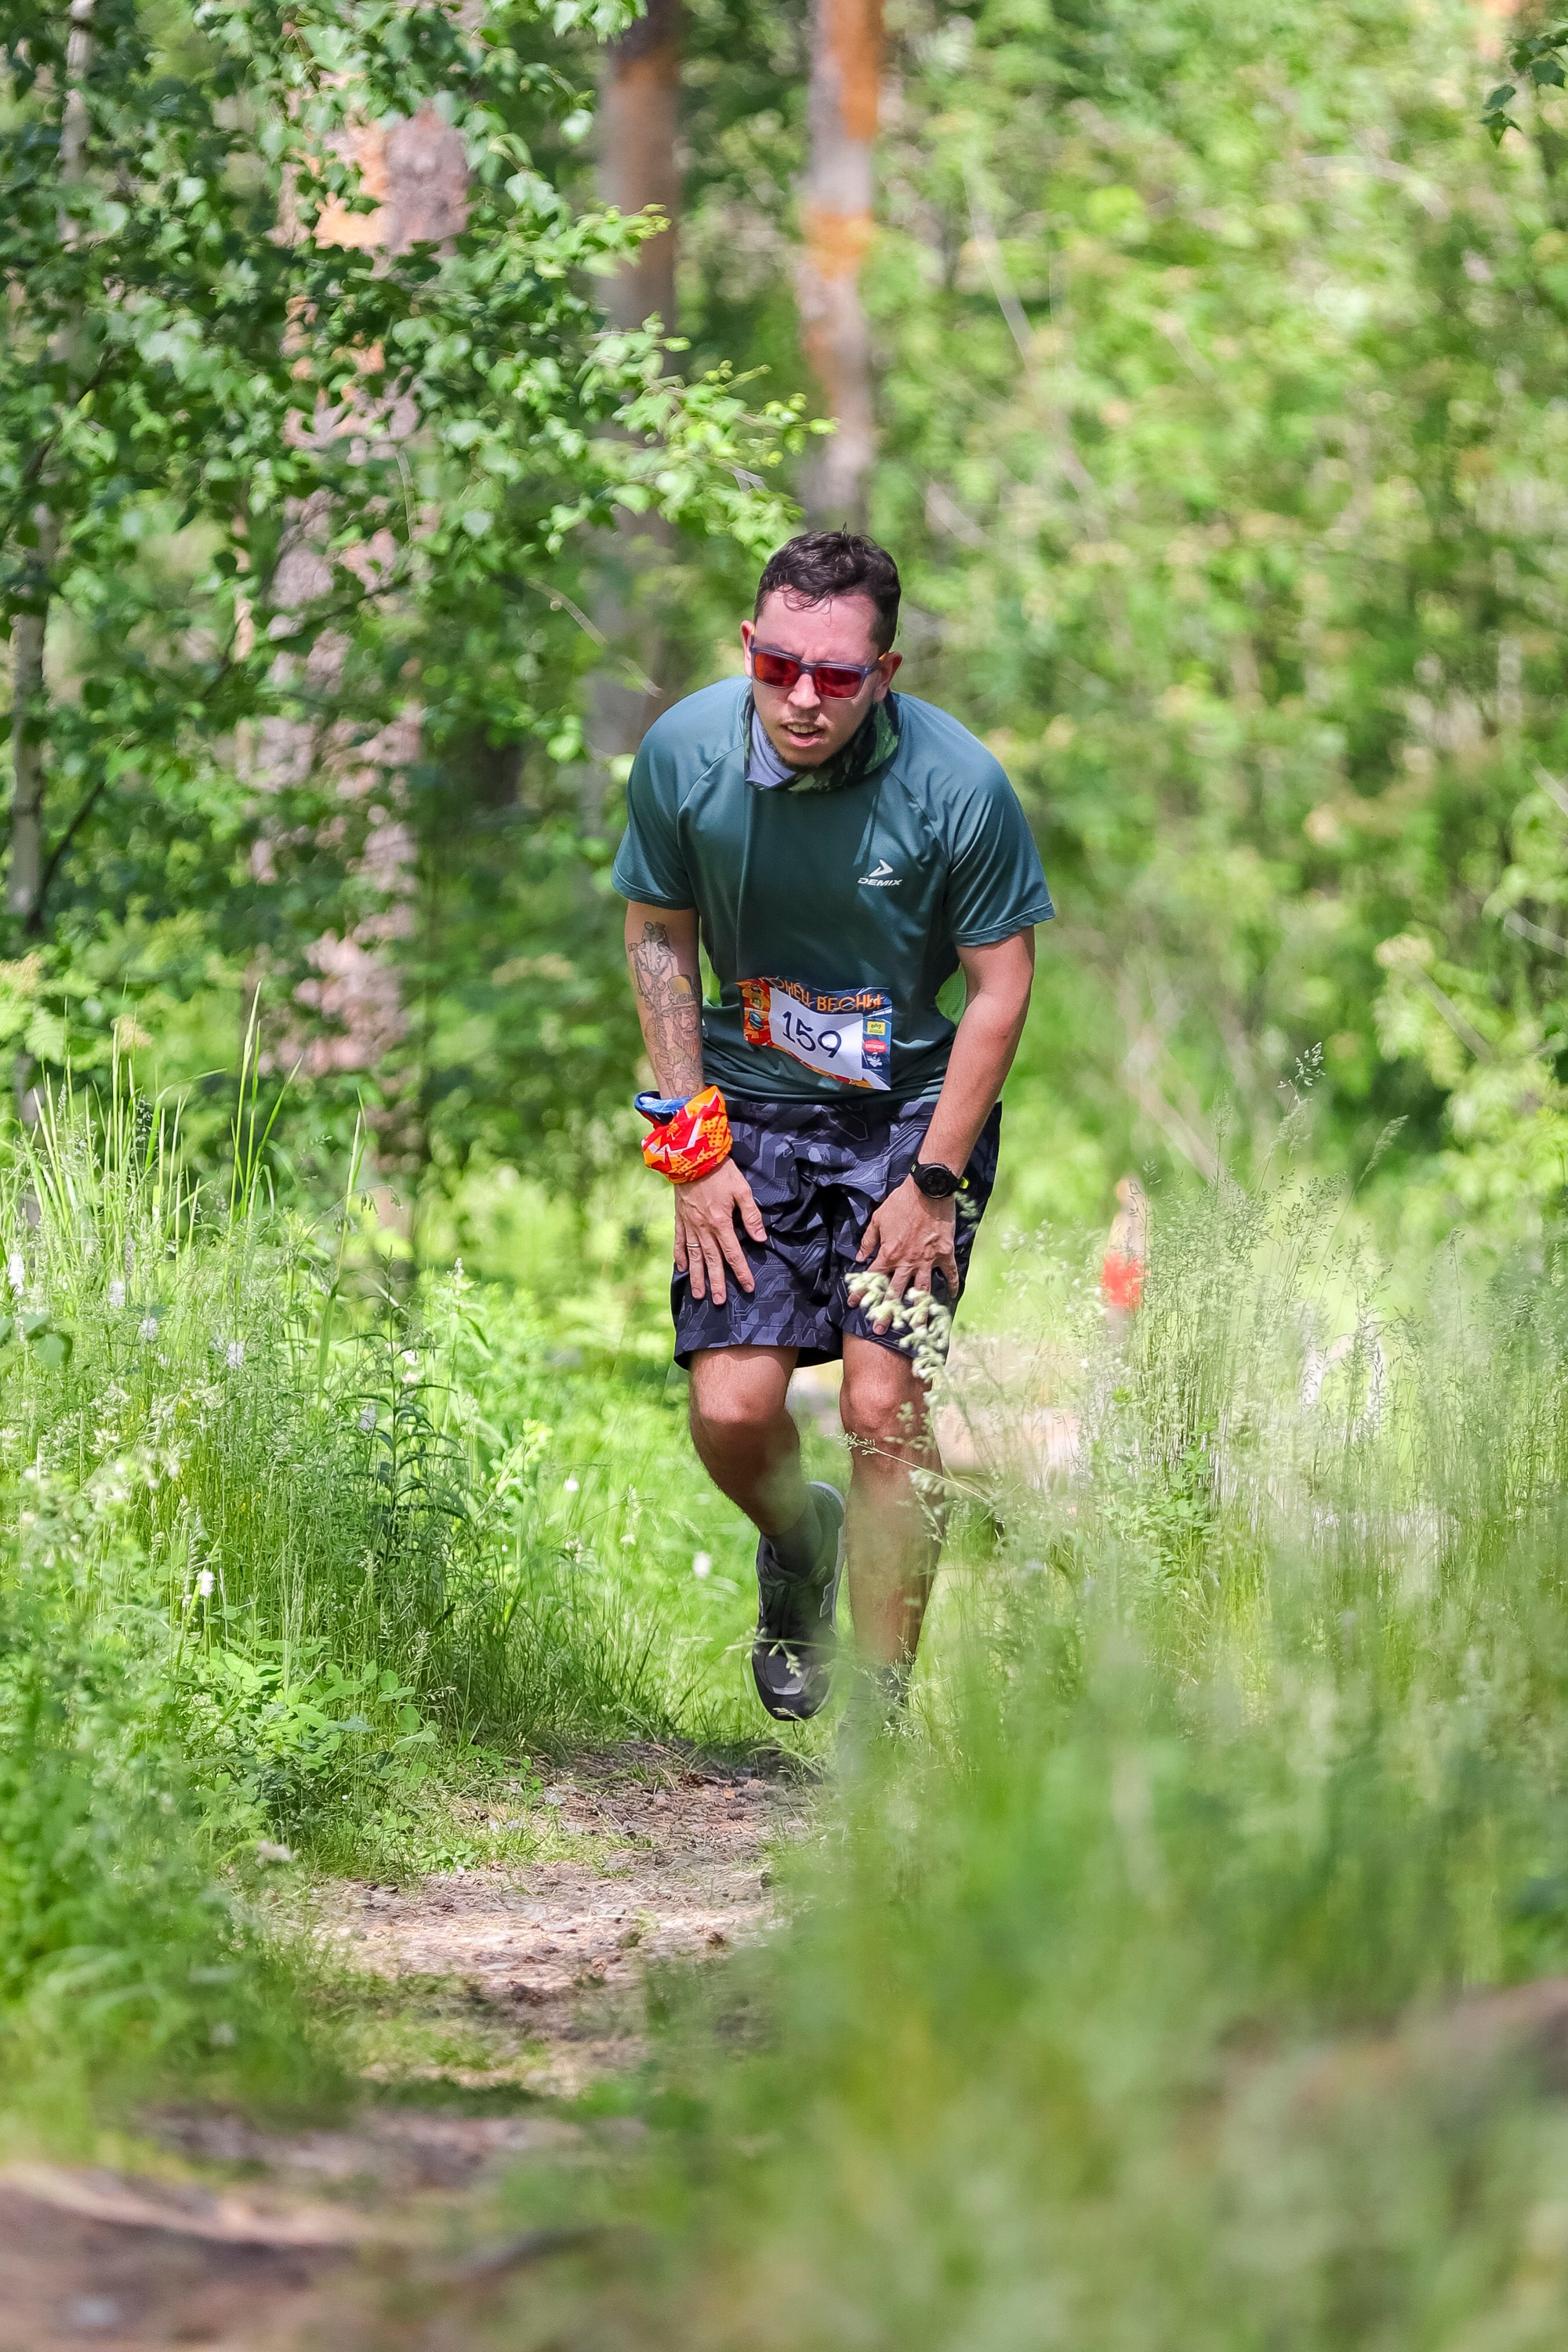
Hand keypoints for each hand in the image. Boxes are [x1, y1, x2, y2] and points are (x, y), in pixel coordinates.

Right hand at [674, 1158, 765, 1305]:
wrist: (691, 1156)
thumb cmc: (720, 1172)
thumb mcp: (742, 1190)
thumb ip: (751, 1216)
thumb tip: (761, 1239)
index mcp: (720, 1222)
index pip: (733, 1253)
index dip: (741, 1272)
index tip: (748, 1287)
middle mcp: (703, 1228)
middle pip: (712, 1261)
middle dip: (717, 1283)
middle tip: (719, 1301)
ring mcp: (689, 1225)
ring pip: (694, 1257)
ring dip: (697, 1277)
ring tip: (698, 1295)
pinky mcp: (679, 1218)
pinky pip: (679, 1242)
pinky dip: (680, 1257)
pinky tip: (682, 1269)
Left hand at [852, 1176, 958, 1324]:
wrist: (928, 1190)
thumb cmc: (901, 1202)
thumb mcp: (878, 1219)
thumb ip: (868, 1240)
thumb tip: (858, 1257)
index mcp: (889, 1253)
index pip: (871, 1278)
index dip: (860, 1292)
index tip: (853, 1304)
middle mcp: (907, 1262)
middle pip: (894, 1292)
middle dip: (885, 1313)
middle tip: (879, 1330)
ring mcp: (927, 1260)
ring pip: (922, 1291)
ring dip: (918, 1311)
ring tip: (917, 1328)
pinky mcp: (944, 1253)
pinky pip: (949, 1273)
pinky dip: (952, 1284)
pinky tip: (951, 1296)